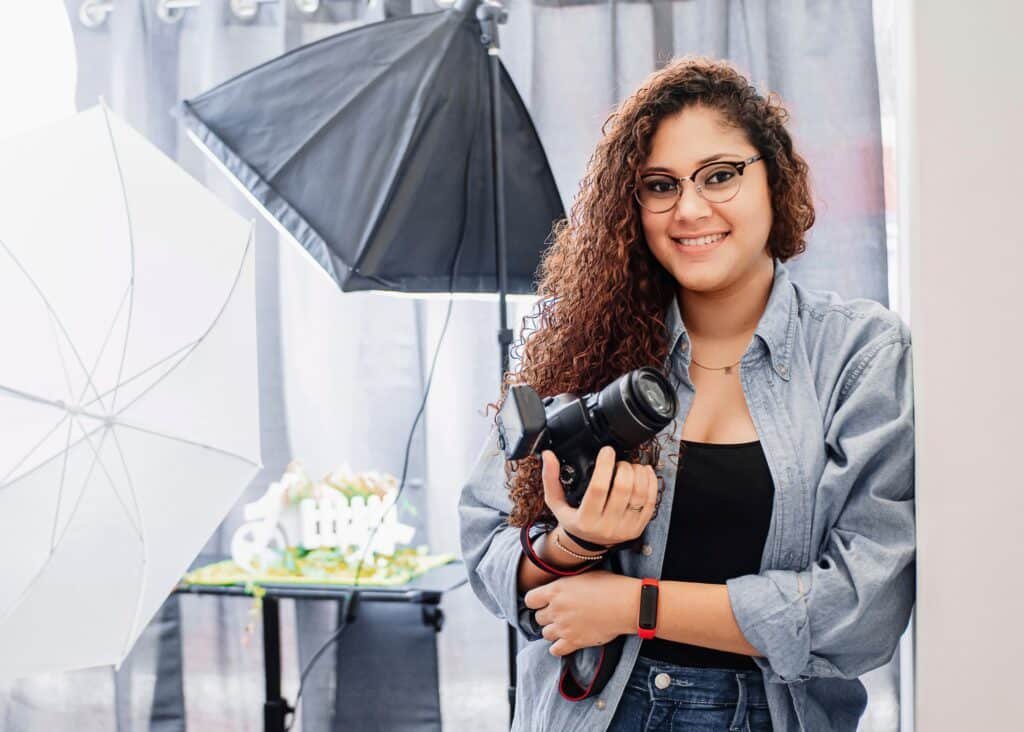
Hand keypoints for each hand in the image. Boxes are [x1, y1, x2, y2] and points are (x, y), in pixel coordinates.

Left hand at [524, 570, 638, 655]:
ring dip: (553, 631)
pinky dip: (558, 647)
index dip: (536, 601)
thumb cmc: (610, 586)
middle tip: (559, 614)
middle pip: (538, 618)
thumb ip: (566, 584)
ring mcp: (564, 627)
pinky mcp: (574, 642)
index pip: (530, 599)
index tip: (543, 602)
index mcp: (556, 590)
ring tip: (564, 627)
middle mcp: (556, 609)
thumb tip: (561, 587)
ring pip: (545, 634)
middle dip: (547, 616)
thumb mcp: (583, 575)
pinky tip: (566, 641)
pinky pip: (555, 650)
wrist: (626, 604)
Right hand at [542, 446, 656, 547]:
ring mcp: (625, 529)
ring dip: (639, 474)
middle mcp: (606, 527)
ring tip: (632, 465)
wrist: (588, 544)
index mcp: (585, 520)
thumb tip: (548, 455)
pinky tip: (645, 472)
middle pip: (623, 490)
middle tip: (619, 461)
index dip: (605, 466)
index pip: (598, 489)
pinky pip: (651, 503)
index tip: (607, 450)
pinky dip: (651, 483)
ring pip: (640, 495)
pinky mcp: (639, 528)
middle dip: (624, 468)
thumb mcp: (556, 503)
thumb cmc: (572, 519)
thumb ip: (550, 478)